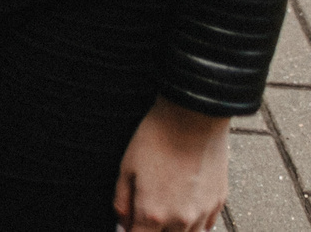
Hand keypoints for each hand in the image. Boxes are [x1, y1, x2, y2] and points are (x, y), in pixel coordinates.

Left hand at [114, 99, 227, 231]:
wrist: (193, 120)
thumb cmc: (155, 140)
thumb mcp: (126, 168)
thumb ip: (122, 201)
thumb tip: (122, 223)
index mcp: (153, 214)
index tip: (129, 227)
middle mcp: (181, 221)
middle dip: (153, 231)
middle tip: (146, 216)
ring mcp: (203, 214)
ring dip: (175, 230)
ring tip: (165, 211)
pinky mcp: (219, 203)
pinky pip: (207, 226)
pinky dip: (195, 225)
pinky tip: (184, 210)